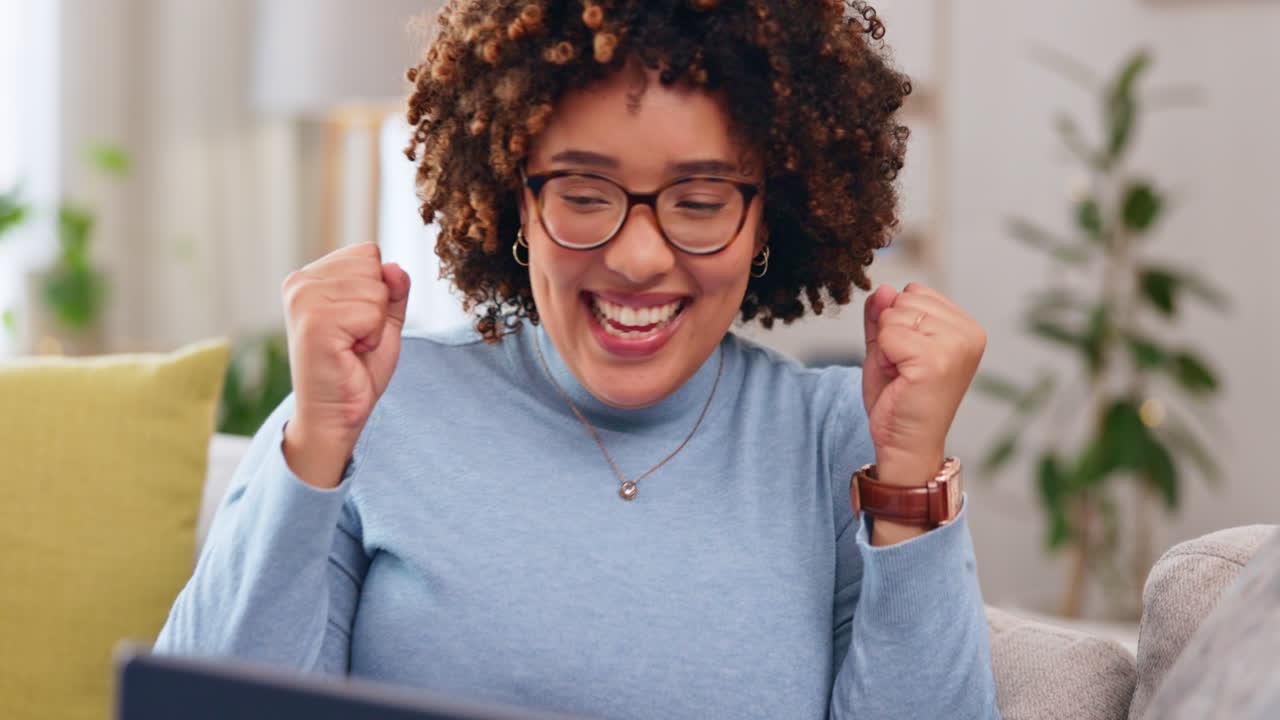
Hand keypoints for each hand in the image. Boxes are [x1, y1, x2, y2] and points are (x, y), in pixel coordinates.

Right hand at [280, 242, 410, 487]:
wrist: (335, 415)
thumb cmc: (355, 369)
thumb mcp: (383, 321)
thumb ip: (393, 290)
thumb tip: (395, 267)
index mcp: (310, 277)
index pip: (368, 253)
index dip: (377, 291)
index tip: (356, 323)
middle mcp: (300, 282)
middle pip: (373, 266)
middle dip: (377, 306)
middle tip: (354, 338)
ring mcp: (304, 300)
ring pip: (376, 290)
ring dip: (374, 325)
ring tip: (351, 346)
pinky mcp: (315, 321)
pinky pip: (371, 312)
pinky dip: (371, 337)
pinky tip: (349, 353)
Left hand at [862, 283, 984, 488]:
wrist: (904, 444)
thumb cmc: (900, 400)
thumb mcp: (887, 347)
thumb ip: (883, 316)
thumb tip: (883, 289)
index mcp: (965, 327)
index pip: (915, 291)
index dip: (897, 323)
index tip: (907, 356)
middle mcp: (968, 333)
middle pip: (903, 299)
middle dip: (890, 332)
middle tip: (902, 368)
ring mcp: (955, 346)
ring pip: (893, 314)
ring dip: (886, 345)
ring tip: (902, 374)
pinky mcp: (936, 360)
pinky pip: (889, 334)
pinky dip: (884, 356)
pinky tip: (900, 379)